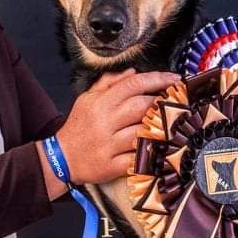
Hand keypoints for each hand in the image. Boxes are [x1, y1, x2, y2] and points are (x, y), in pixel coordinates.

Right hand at [54, 69, 178, 184]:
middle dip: (162, 103)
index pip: (133, 84)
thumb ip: (110, 82)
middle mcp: (104, 121)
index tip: (175, 79)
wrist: (61, 157)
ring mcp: (108, 144)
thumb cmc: (79, 126)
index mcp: (101, 102)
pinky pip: (138, 159)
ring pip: (142, 133)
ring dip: (160, 129)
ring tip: (171, 126)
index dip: (158, 79)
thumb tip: (134, 72)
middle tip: (175, 103)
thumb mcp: (88, 99)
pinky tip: (160, 149)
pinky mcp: (111, 165)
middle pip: (141, 106)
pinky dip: (151, 154)